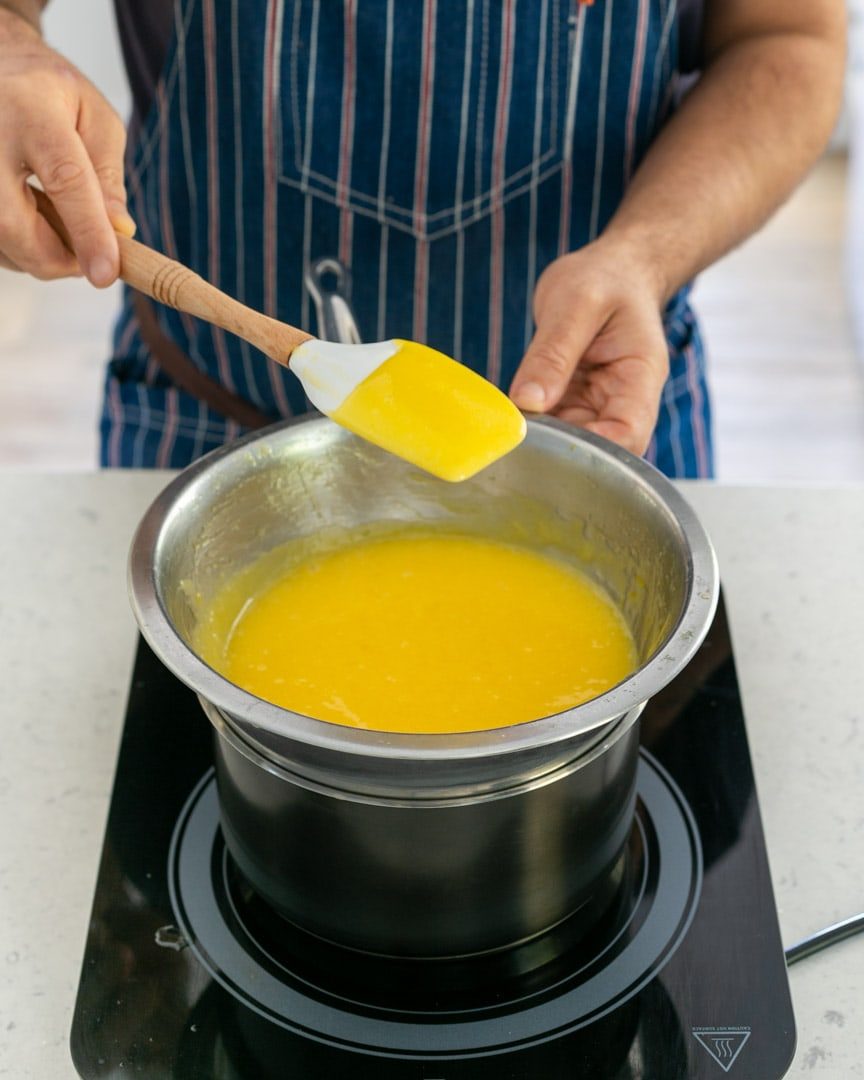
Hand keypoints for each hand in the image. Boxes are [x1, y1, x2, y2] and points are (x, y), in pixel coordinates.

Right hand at [0, 8, 133, 285]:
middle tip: (87, 259)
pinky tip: (29, 219)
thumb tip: (118, 232)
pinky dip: (16, 246)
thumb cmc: (49, 93)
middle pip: (13, 225)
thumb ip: (108, 176)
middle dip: (57, 259)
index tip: (106, 274)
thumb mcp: (95, 118)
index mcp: (31, 110)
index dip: (88, 233)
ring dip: (37, 253)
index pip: (65, 180)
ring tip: (56, 222)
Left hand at [509, 240, 669, 456]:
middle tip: (518, 441)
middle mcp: (623, 399)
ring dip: (542, 439)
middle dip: (561, 449)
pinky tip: (508, 418)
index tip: (554, 447)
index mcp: (640, 377)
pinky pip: (552, 423)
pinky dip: (531, 424)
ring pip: (571, 440)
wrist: (610, 271)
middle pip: (600, 447)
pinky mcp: (573, 401)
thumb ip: (552, 353)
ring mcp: (597, 403)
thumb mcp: (575, 304)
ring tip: (509, 430)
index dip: (597, 451)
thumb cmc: (605, 279)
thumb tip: (528, 402)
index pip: (630, 433)